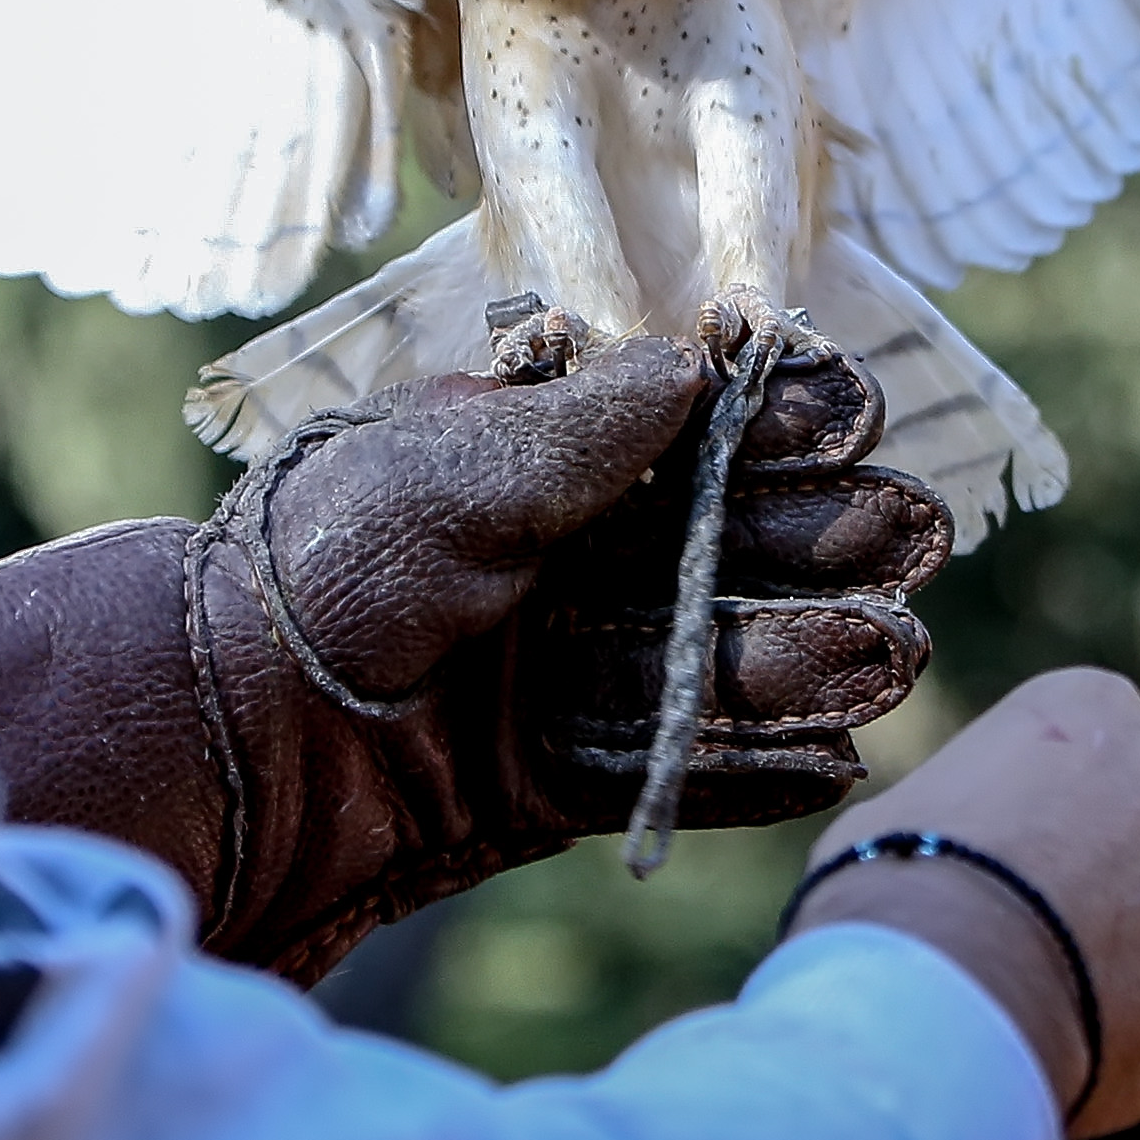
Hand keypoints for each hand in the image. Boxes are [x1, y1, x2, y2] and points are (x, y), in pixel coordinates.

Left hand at [0, 331, 949, 983]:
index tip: (852, 408)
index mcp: (532, 463)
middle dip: (820, 539)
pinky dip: (752, 771)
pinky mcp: (547, 779)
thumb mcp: (453, 472)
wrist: (225, 734)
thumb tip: (704, 359)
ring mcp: (557, 670)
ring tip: (896, 652)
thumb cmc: (325, 568)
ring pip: (712, 658)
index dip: (775, 418)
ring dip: (806, 655)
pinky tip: (836, 761)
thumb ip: (588, 430)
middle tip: (914, 535)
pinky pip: (670, 768)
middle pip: (723, 546)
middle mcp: (558, 561)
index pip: (685, 430)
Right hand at [787, 668, 1139, 1138]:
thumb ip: (975, 814)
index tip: (1019, 856)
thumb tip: (960, 852)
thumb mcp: (916, 806)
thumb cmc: (902, 884)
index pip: (1094, 742)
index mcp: (1094, 706)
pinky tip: (1084, 1049)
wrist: (950, 989)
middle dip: (1126, 870)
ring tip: (1060, 1005)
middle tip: (1054, 930)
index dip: (1054, 807)